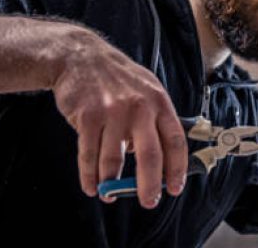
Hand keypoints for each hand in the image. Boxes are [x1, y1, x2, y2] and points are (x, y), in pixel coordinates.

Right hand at [51, 29, 187, 207]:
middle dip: (149, 184)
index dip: (177, 168)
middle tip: (149, 201)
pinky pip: (89, 154)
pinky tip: (92, 186)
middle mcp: (140, 108)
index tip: (175, 188)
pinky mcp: (88, 117)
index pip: (175, 141)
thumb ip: (156, 120)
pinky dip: (89, 175)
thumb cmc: (118, 78)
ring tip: (111, 195)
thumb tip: (162, 157)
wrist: (80, 56)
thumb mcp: (148, 90)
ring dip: (112, 183)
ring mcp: (113, 112)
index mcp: (159, 102)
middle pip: (150, 155)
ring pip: (114, 160)